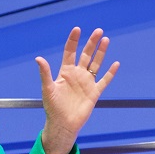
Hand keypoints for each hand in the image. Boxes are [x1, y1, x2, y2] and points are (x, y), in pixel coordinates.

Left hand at [36, 27, 119, 153]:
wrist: (63, 124)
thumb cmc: (53, 107)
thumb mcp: (48, 89)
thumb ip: (45, 73)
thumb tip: (38, 58)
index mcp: (65, 72)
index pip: (70, 52)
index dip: (73, 41)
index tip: (77, 29)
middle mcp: (77, 75)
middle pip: (86, 55)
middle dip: (91, 43)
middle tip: (98, 31)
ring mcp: (87, 83)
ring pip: (96, 64)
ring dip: (101, 53)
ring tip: (106, 40)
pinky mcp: (94, 92)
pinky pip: (104, 80)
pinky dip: (110, 73)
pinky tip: (115, 63)